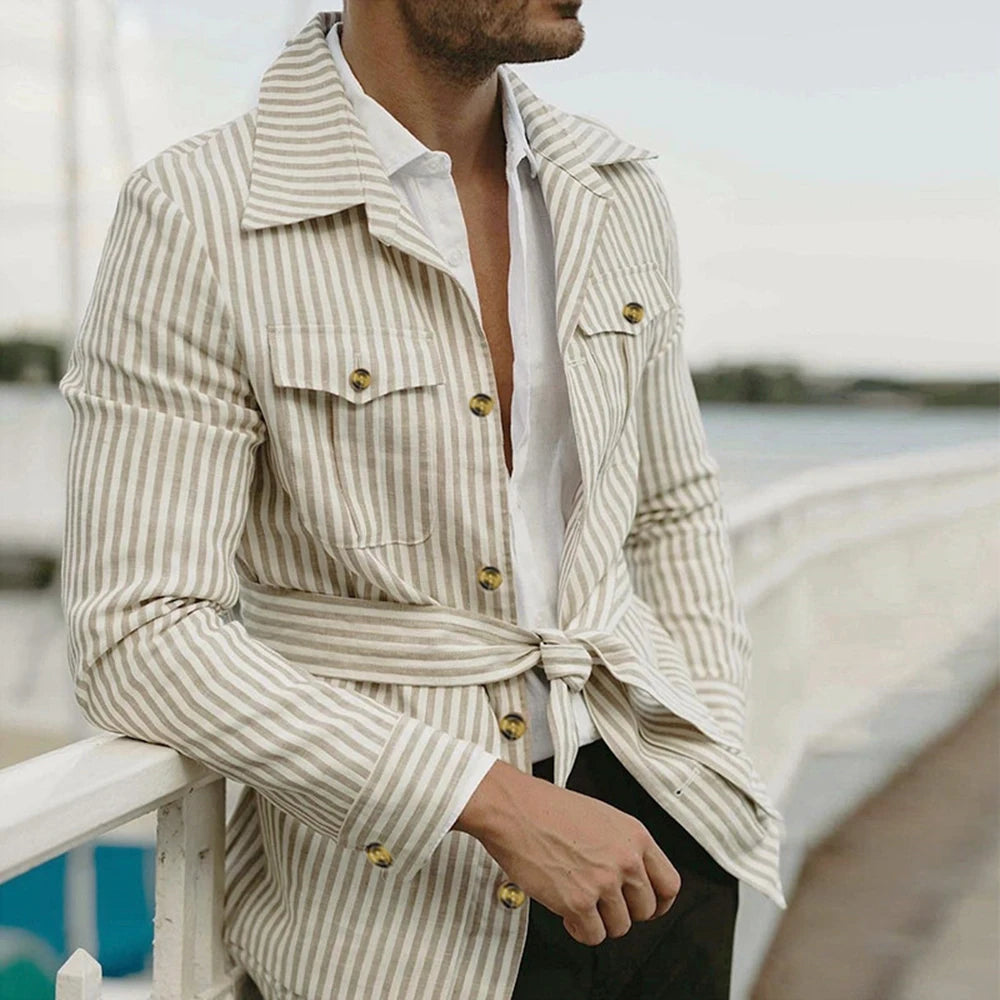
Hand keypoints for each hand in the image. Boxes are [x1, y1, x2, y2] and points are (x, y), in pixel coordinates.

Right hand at [452, 759, 680, 945]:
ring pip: (619, 927)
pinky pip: (593, 935)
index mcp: (635, 836)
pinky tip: (567, 912)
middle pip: (646, 910)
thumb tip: (631, 877)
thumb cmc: (548, 808)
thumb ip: (623, 846)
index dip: (659, 902)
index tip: (647, 907)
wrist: (514, 809)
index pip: (669, 884)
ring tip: (580, 904)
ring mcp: (603, 882)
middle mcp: (625, 860)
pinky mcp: (578, 902)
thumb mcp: (601, 816)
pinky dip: (579, 930)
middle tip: (603, 904)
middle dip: (624, 912)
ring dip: (600, 921)